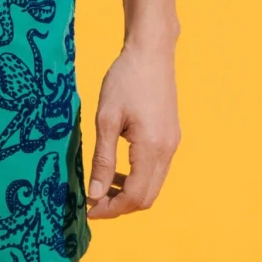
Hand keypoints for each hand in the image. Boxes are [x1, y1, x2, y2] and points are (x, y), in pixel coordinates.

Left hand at [86, 38, 180, 218]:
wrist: (151, 52)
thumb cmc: (125, 80)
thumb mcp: (106, 118)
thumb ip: (103, 158)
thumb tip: (96, 193)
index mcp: (152, 148)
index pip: (135, 196)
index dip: (112, 209)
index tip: (88, 209)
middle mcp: (168, 151)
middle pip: (147, 197)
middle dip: (120, 205)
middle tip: (93, 201)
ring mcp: (172, 144)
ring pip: (153, 185)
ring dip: (129, 192)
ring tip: (102, 184)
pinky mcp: (171, 137)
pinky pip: (156, 170)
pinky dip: (137, 177)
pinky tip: (118, 168)